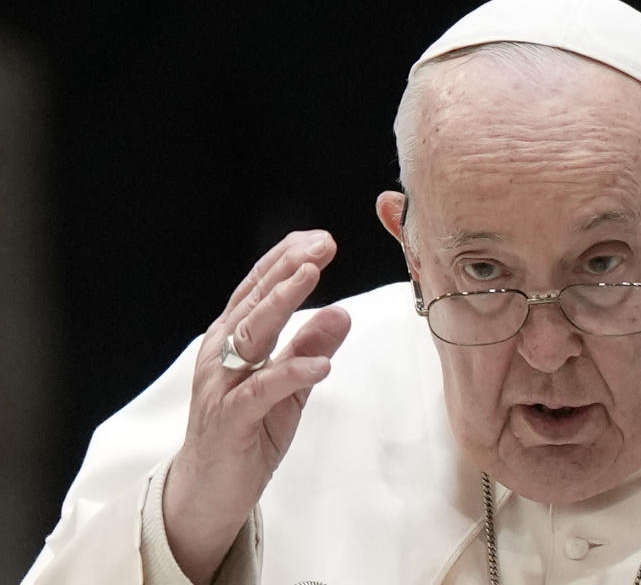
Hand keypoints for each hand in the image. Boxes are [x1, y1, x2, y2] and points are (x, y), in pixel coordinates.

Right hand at [162, 230, 350, 583]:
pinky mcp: (231, 420)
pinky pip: (261, 391)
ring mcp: (222, 385)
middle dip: (287, 269)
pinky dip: (290, 373)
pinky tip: (320, 364)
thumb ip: (310, 348)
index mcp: (233, 339)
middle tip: (320, 245)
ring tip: (312, 277)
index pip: (259, 289)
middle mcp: (222, 354)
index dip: (287, 261)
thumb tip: (342, 312)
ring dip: (282, 303)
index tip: (319, 239)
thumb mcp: (289, 386)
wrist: (208, 491)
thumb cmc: (248, 431)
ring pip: (251, 335)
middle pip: (254, 302)